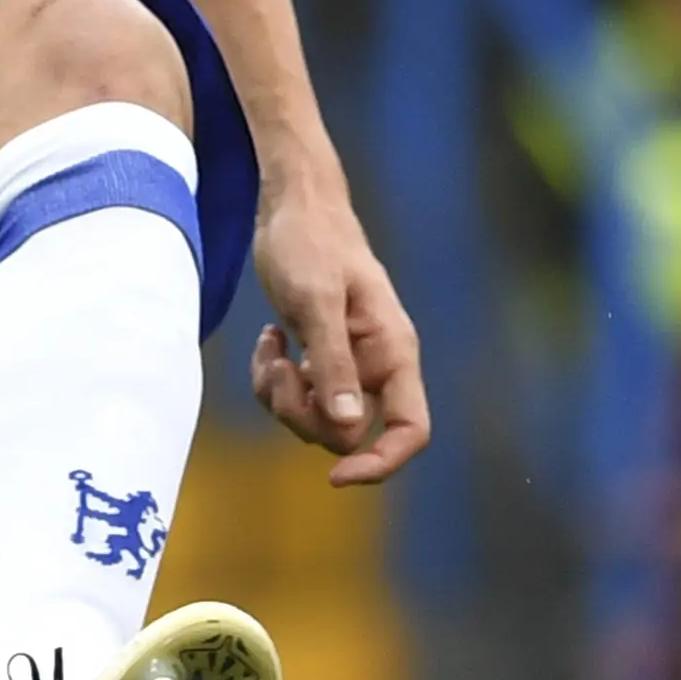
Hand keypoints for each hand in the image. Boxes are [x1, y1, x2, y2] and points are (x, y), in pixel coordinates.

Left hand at [246, 191, 430, 487]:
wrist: (292, 203)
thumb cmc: (310, 240)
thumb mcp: (316, 298)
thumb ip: (332, 362)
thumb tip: (349, 425)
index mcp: (393, 350)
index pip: (412, 429)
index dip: (381, 461)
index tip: (335, 476)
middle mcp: (378, 363)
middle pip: (350, 433)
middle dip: (304, 415)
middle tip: (278, 371)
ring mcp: (349, 362)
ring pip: (318, 418)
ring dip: (282, 396)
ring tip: (268, 348)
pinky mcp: (321, 356)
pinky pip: (298, 397)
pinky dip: (274, 380)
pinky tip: (268, 339)